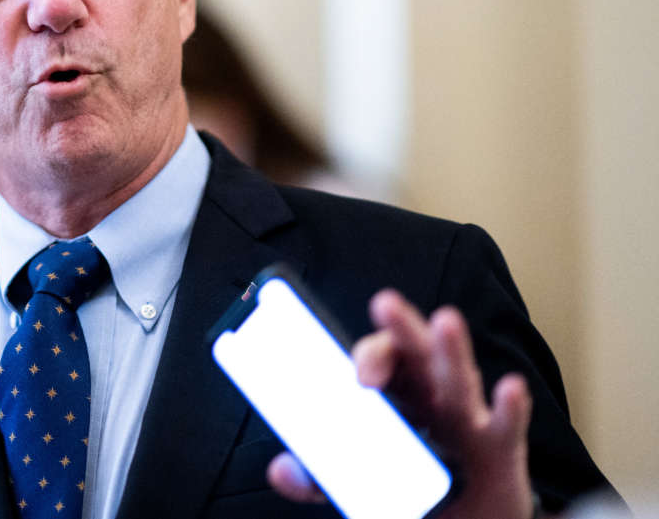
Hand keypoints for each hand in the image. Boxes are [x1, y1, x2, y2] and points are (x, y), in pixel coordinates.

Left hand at [267, 290, 536, 518]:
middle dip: (401, 327)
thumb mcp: (358, 479)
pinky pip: (505, 425)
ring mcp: (466, 419)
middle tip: (383, 304)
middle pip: (415, 352)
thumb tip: (282, 470)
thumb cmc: (413, 487)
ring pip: (459, 377)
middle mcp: (431, 396)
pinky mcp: (499, 450)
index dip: (368, 353)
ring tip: (445, 321)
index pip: (380, 358)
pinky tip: (508, 388)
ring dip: (452, 349)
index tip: (353, 370)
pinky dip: (509, 406)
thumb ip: (318, 475)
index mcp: (397, 395)